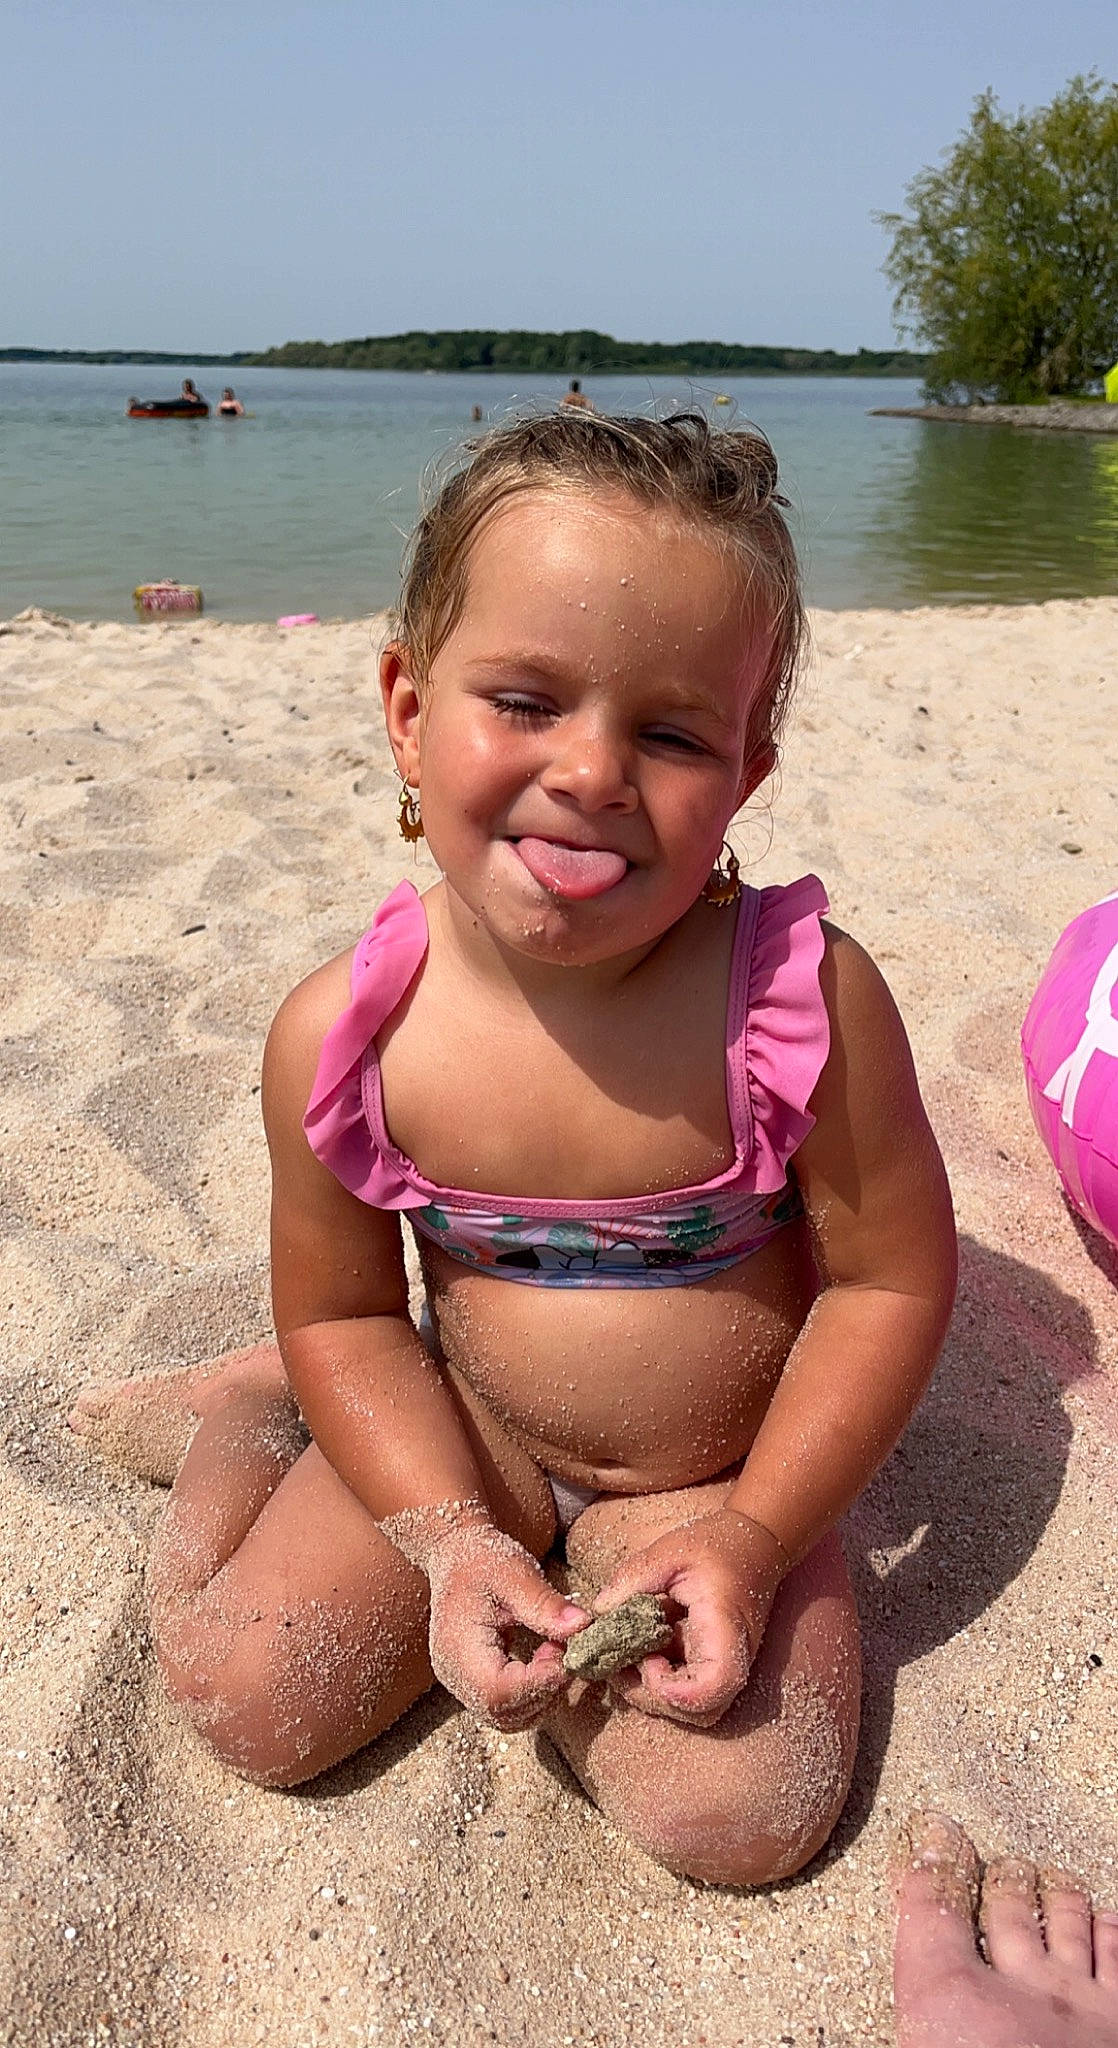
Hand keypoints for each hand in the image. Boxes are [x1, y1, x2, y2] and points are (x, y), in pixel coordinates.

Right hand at [422, 1517, 586, 1731]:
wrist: (455, 1554)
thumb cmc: (483, 1559)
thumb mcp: (515, 1571)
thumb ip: (544, 1602)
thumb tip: (582, 1627)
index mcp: (458, 1647)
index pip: (497, 1692)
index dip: (538, 1684)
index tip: (565, 1656)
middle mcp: (454, 1674)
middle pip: (503, 1713)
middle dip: (545, 1692)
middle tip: (562, 1650)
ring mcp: (460, 1683)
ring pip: (507, 1718)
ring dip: (542, 1696)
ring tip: (554, 1651)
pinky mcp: (472, 1683)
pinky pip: (505, 1708)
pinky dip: (533, 1694)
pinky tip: (544, 1659)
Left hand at [591, 1509, 787, 1726]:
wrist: (758, 1544)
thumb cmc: (718, 1544)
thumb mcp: (669, 1552)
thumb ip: (632, 1580)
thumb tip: (598, 1614)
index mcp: (726, 1628)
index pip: (714, 1685)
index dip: (676, 1692)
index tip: (648, 1661)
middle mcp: (734, 1656)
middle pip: (702, 1712)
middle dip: (654, 1698)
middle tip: (621, 1664)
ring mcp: (726, 1664)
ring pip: (695, 1709)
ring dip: (654, 1693)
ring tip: (625, 1659)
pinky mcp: (713, 1663)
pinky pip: (689, 1689)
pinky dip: (659, 1680)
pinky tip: (639, 1652)